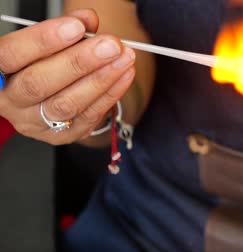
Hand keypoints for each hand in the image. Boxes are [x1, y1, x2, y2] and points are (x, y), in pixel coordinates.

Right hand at [0, 9, 135, 144]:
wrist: (45, 97)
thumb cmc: (42, 63)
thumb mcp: (49, 41)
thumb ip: (67, 28)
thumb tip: (89, 19)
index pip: (12, 55)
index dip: (44, 40)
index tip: (77, 27)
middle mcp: (11, 100)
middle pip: (39, 83)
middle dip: (80, 62)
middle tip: (111, 45)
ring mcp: (33, 122)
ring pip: (66, 104)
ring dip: (101, 80)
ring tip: (124, 59)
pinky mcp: (59, 135)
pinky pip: (87, 117)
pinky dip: (110, 94)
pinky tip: (125, 76)